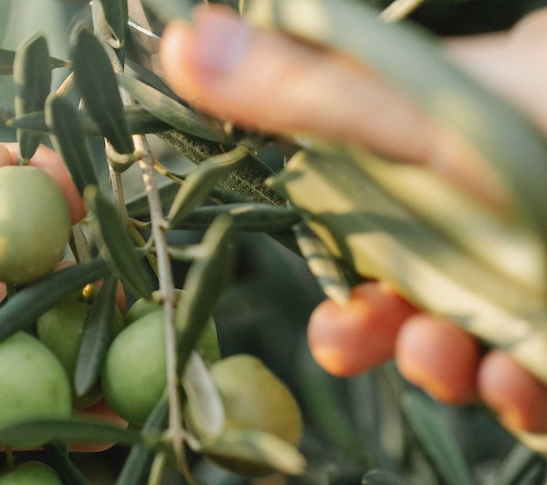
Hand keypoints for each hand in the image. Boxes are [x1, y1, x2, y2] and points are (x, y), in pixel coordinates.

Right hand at [160, 5, 546, 432]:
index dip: (342, 283)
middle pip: (417, 293)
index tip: (333, 322)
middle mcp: (492, 212)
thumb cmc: (542, 121)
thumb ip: (303, 93)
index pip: (371, 226)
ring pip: (477, 340)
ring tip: (460, 362)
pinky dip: (524, 393)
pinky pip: (541, 374)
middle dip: (385, 336)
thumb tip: (177, 45)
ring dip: (449, 365)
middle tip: (364, 347)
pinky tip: (523, 389)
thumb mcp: (419, 110)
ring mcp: (541, 266)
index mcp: (443, 159)